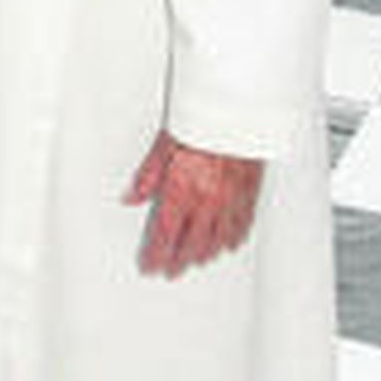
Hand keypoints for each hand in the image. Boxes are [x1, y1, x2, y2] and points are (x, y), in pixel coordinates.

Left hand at [126, 130, 263, 277]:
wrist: (238, 110)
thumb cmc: (202, 120)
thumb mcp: (165, 142)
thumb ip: (148, 174)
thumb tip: (131, 197)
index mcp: (183, 187)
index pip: (166, 232)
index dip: (156, 253)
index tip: (150, 265)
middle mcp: (208, 200)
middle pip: (192, 243)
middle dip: (178, 260)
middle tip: (169, 270)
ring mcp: (231, 201)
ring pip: (217, 240)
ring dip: (203, 254)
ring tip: (193, 261)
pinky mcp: (249, 195)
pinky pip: (241, 226)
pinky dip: (232, 239)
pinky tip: (227, 245)